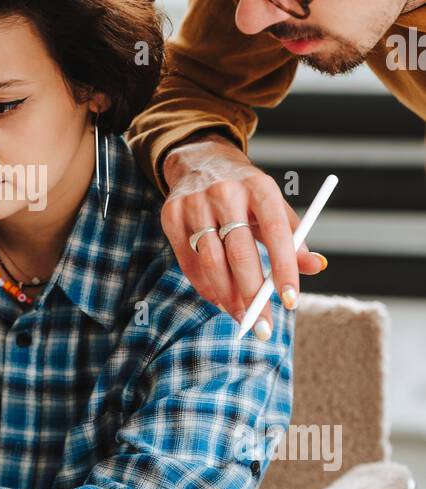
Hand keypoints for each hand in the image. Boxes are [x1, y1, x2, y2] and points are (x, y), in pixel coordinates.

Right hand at [161, 136, 326, 334]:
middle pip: (239, 252)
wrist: (201, 161)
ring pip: (210, 261)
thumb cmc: (247, 194)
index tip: (291, 302)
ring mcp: (194, 203)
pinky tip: (220, 299)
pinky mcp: (171, 216)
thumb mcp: (274, 206)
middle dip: (253, 295)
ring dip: (227, 296)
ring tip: (243, 317)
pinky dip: (205, 286)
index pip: (275, 231)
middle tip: (264, 327)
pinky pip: (188, 262)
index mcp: (259, 186)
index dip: (284, 268)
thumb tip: (317, 266)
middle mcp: (224, 192)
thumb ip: (294, 238)